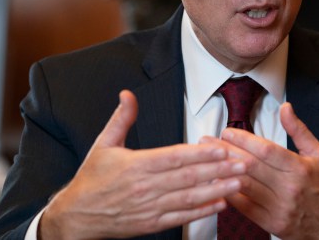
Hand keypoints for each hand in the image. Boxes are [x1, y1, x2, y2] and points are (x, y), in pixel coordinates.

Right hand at [39, 90, 245, 239]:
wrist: (75, 216)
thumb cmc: (92, 179)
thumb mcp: (103, 144)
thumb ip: (122, 119)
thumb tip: (128, 94)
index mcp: (136, 165)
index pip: (174, 157)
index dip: (200, 154)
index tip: (222, 148)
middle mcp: (145, 187)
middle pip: (188, 177)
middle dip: (218, 170)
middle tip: (243, 163)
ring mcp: (149, 207)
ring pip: (188, 198)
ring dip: (217, 190)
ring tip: (239, 183)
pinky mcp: (151, 223)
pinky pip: (181, 217)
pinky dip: (202, 212)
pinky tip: (221, 204)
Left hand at [202, 102, 318, 239]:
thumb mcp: (317, 154)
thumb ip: (299, 130)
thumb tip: (285, 107)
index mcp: (300, 168)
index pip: (266, 150)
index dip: (244, 139)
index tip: (227, 131)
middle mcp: (289, 187)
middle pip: (251, 166)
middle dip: (226, 151)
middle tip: (208, 142)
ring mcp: (279, 207)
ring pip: (245, 186)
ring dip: (223, 171)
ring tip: (208, 160)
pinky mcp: (270, 223)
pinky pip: (244, 206)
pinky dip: (229, 193)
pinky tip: (218, 182)